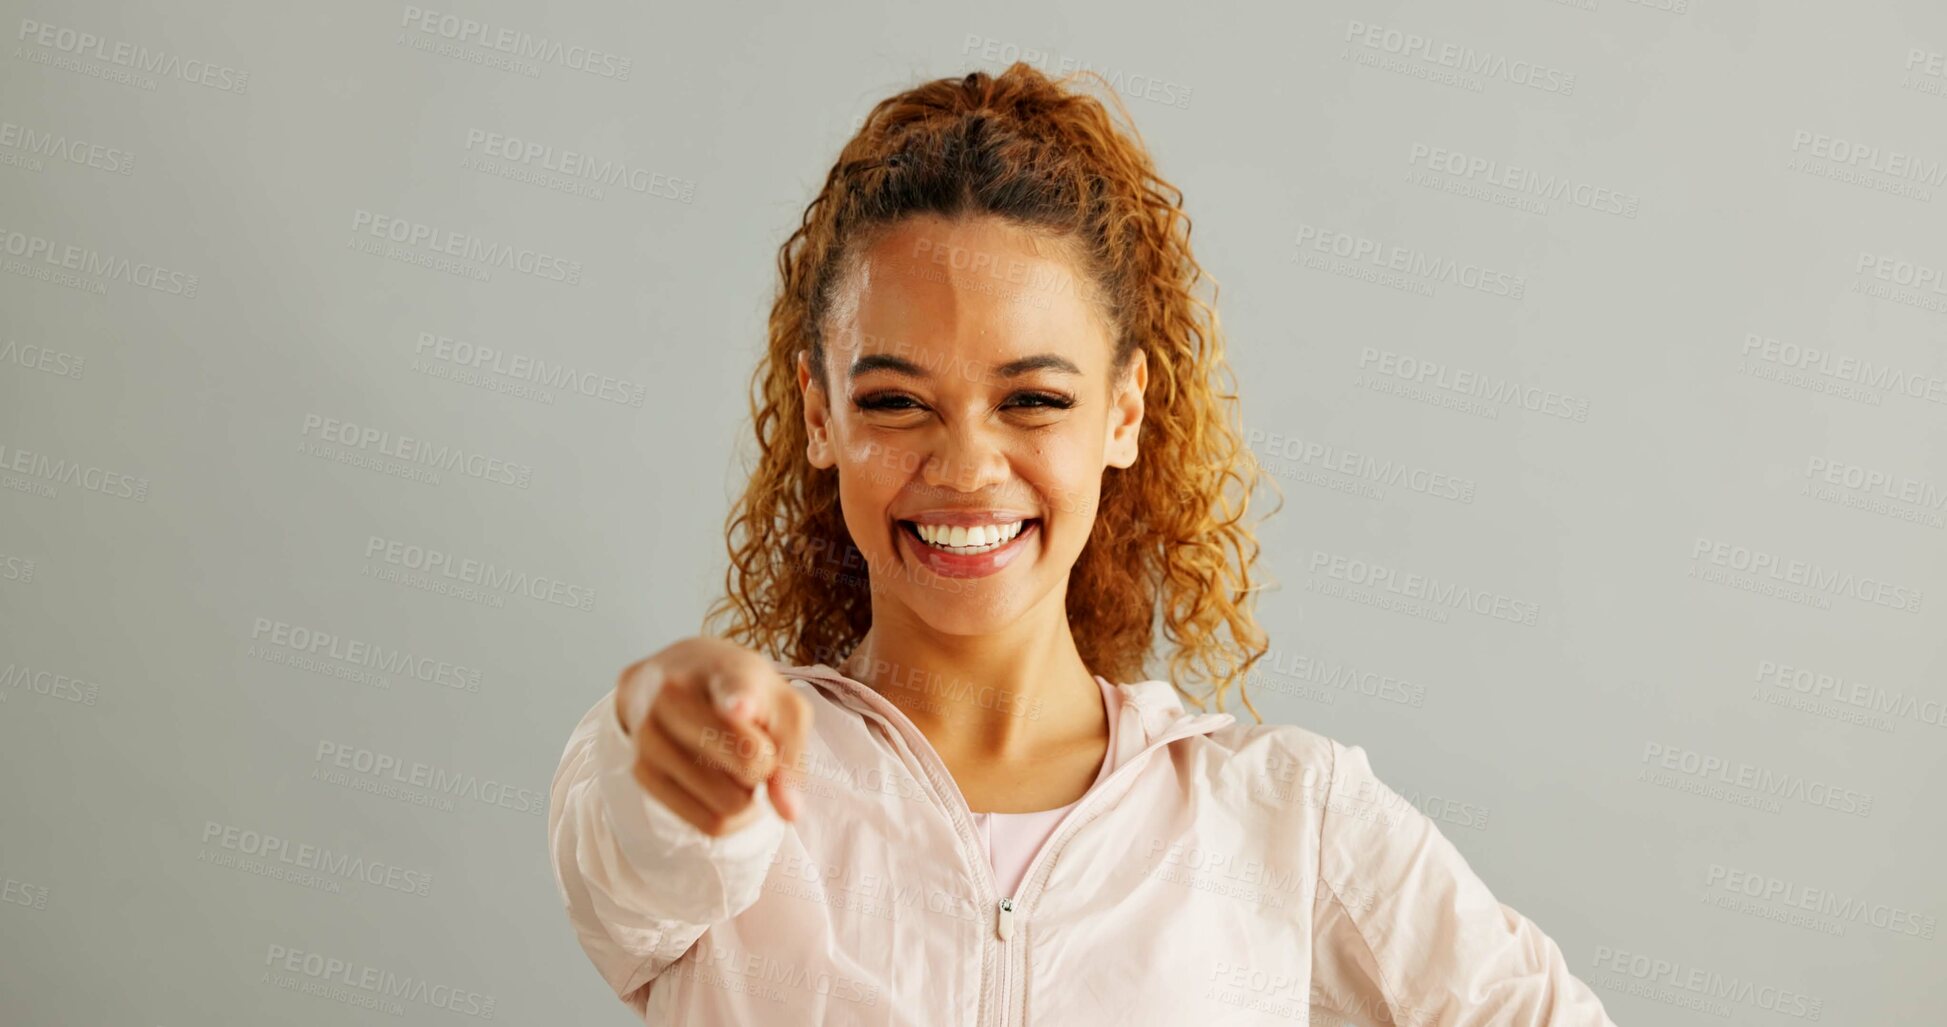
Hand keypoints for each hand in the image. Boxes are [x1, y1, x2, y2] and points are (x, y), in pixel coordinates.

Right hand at [614, 636, 813, 835]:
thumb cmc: (743, 694)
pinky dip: (731, 817)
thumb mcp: (782, 706)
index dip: (738, 700)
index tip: (739, 706)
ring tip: (736, 766)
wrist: (675, 675)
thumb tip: (789, 813)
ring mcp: (652, 735)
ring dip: (748, 796)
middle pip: (747, 762)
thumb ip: (792, 754)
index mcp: (723, 673)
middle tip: (757, 749)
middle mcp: (677, 697)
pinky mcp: (641, 771)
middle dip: (765, 768)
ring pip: (728, 804)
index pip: (732, 688)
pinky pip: (709, 824)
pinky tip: (724, 788)